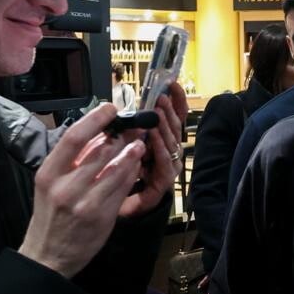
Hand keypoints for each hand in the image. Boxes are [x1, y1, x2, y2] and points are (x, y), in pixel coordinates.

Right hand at [19, 104, 148, 278]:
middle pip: (99, 151)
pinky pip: (122, 189)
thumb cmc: (50, 215)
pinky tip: (136, 165)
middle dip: (120, 134)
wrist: (48, 255)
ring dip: (131, 152)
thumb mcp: (50, 185)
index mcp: (48, 174)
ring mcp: (84, 203)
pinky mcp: (101, 217)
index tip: (110, 108)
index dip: (95, 119)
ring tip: (140, 141)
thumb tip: (96, 134)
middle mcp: (65, 187)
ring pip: (115, 168)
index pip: (73, 138)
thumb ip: (70, 161)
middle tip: (134, 124)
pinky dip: (131, 174)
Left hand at [119, 84, 189, 219]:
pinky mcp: (164, 182)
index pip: (174, 117)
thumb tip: (128, 105)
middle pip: (175, 127)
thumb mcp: (124, 146)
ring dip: (165, 125)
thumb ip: (130, 128)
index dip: (175, 100)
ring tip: (158, 110)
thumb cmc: (120, 176)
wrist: (118, 209)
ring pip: (171, 142)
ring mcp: (169, 166)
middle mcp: (169, 152)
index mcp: (161, 141)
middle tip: (161, 96)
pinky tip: (152, 136)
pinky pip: (164, 162)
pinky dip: (159, 148)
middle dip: (169, 110)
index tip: (172, 84)